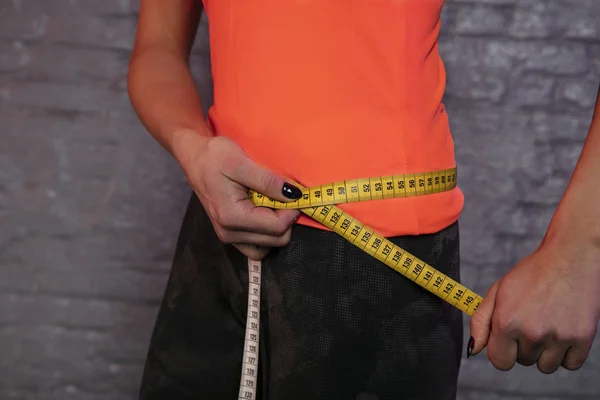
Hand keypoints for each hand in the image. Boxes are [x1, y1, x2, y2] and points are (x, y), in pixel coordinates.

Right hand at [174, 131, 301, 259]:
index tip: (294, 193)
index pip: (277, 227)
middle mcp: (229, 233)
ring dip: (278, 228)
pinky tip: (266, 213)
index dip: (292, 211)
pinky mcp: (230, 235)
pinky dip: (267, 233)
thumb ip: (268, 181)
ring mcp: (229, 237)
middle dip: (287, 219)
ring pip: (269, 246)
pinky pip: (257, 246)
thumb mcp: (241, 162)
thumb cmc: (215, 156)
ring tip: (274, 204)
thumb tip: (295, 195)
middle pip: (276, 240)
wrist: (195, 158)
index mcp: (232, 217)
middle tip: (284, 197)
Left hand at [469, 235, 599, 372]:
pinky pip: (570, 365)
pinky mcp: (582, 338)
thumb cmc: (531, 274)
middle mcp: (532, 332)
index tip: (509, 336)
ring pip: (546, 366)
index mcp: (506, 322)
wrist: (569, 257)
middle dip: (524, 345)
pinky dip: (567, 353)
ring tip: (547, 324)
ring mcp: (558, 337)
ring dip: (546, 352)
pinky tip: (563, 330)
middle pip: (523, 362)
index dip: (502, 350)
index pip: (499, 361)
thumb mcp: (498, 291)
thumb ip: (480, 322)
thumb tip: (473, 349)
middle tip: (532, 319)